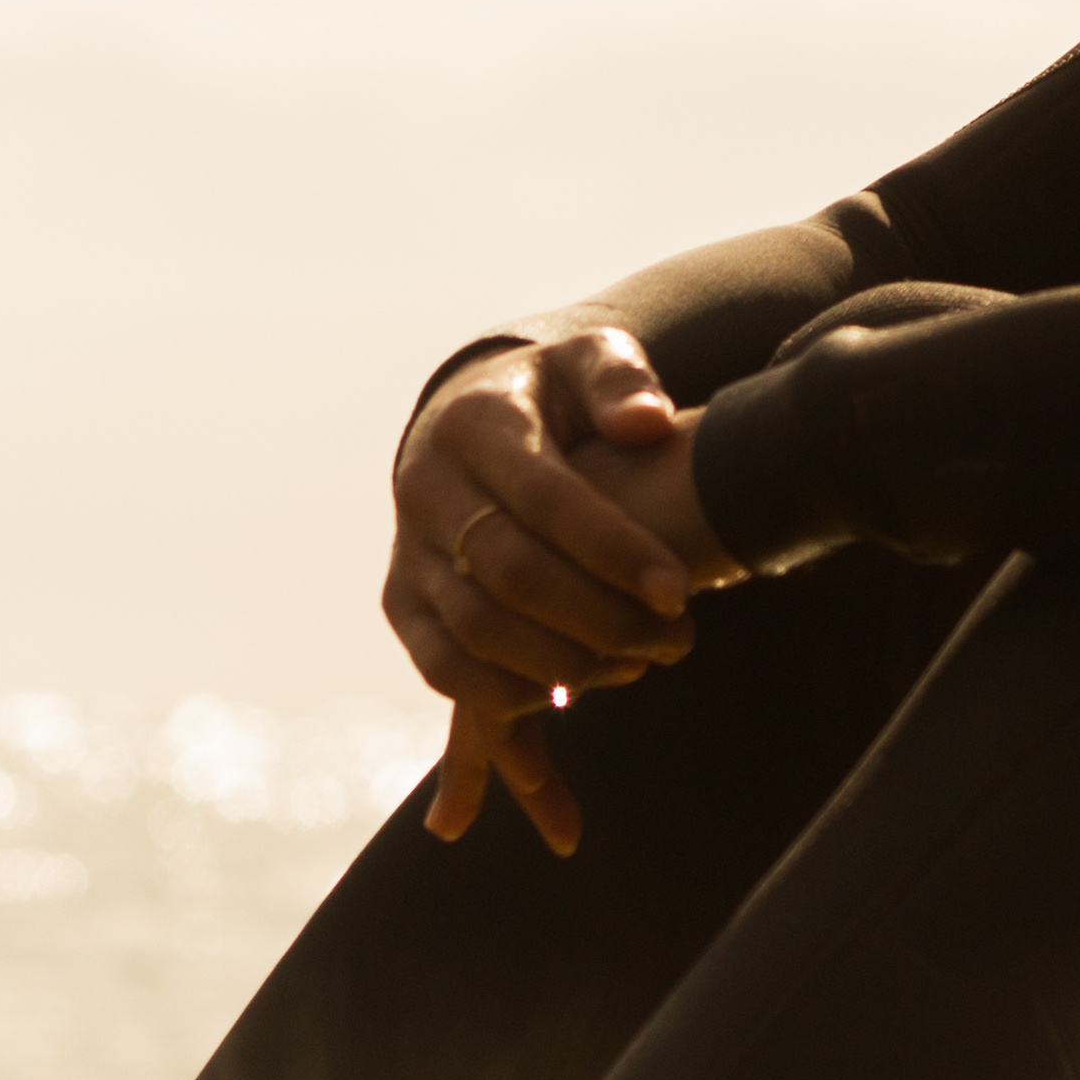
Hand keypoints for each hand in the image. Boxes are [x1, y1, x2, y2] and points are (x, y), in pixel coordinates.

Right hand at [383, 330, 739, 856]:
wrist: (474, 420)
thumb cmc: (554, 396)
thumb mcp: (590, 361)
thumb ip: (621, 380)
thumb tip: (647, 424)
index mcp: (473, 426)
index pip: (542, 499)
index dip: (610, 550)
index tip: (676, 590)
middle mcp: (424, 490)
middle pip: (507, 577)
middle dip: (597, 619)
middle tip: (676, 641)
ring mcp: (407, 553)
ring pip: (474, 635)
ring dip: (560, 669)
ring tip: (636, 670)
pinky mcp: (403, 606)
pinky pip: (443, 673)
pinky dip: (502, 709)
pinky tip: (566, 718)